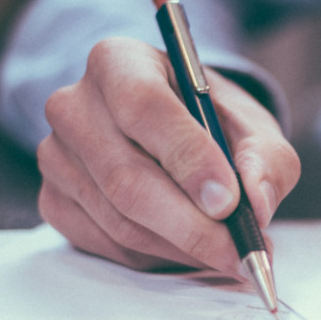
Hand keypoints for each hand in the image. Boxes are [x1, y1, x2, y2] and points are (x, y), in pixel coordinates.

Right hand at [37, 36, 299, 272]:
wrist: (175, 135)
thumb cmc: (213, 124)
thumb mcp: (253, 127)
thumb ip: (266, 160)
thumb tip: (257, 204)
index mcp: (119, 62)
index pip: (144, 107)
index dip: (188, 158)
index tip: (228, 202)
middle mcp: (74, 105)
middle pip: (127, 177)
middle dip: (192, 225)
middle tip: (240, 251)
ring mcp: (56, 156)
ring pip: (120, 220)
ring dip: (182, 247)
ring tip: (228, 253)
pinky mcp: (54, 201)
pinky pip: (108, 245)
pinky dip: (158, 257)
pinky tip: (190, 249)